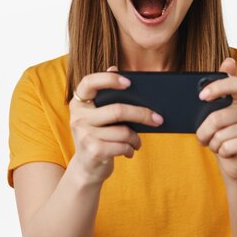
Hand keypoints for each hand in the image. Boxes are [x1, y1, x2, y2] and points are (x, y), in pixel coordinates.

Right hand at [69, 66, 163, 184]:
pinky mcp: (93, 151)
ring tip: (136, 142)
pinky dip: (130, 149)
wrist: (87, 168)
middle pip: (117, 110)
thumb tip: (113, 67)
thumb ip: (105, 95)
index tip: (129, 82)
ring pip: (123, 131)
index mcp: (79, 102)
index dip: (108, 79)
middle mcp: (78, 116)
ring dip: (135, 138)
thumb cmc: (98, 136)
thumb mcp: (97, 115)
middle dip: (142, 114)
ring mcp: (84, 134)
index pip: (89, 82)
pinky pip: (122, 145)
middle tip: (158, 118)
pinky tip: (129, 151)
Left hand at [196, 58, 236, 181]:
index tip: (201, 96)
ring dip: (212, 143)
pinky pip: (227, 147)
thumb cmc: (222, 133)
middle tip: (202, 136)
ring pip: (220, 135)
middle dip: (203, 131)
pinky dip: (220, 152)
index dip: (218, 87)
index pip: (235, 83)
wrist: (236, 162)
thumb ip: (219, 88)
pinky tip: (227, 152)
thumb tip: (229, 60)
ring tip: (217, 144)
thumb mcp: (216, 110)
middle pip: (217, 117)